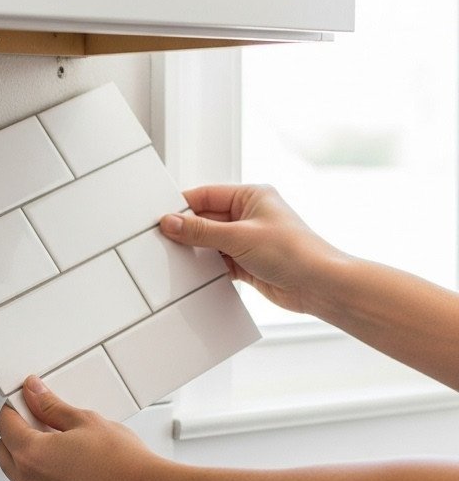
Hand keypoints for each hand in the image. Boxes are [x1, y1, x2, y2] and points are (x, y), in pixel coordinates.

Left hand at [0, 378, 165, 480]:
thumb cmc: (124, 463)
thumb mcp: (85, 421)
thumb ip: (51, 406)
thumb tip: (33, 392)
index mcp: (31, 455)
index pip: (5, 424)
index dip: (15, 408)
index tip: (26, 402)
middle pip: (5, 452)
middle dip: (17, 434)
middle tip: (45, 423)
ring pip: (21, 476)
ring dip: (31, 460)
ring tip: (65, 448)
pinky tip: (75, 471)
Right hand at [160, 184, 344, 314]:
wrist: (319, 285)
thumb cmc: (294, 252)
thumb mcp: (240, 237)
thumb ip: (202, 231)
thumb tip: (173, 222)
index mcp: (251, 196)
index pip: (207, 195)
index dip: (183, 206)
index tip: (161, 218)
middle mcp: (250, 216)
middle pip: (207, 220)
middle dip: (188, 231)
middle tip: (163, 240)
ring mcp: (248, 240)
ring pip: (212, 243)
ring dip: (197, 251)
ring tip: (176, 259)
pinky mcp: (248, 263)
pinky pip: (219, 262)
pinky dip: (207, 268)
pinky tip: (194, 274)